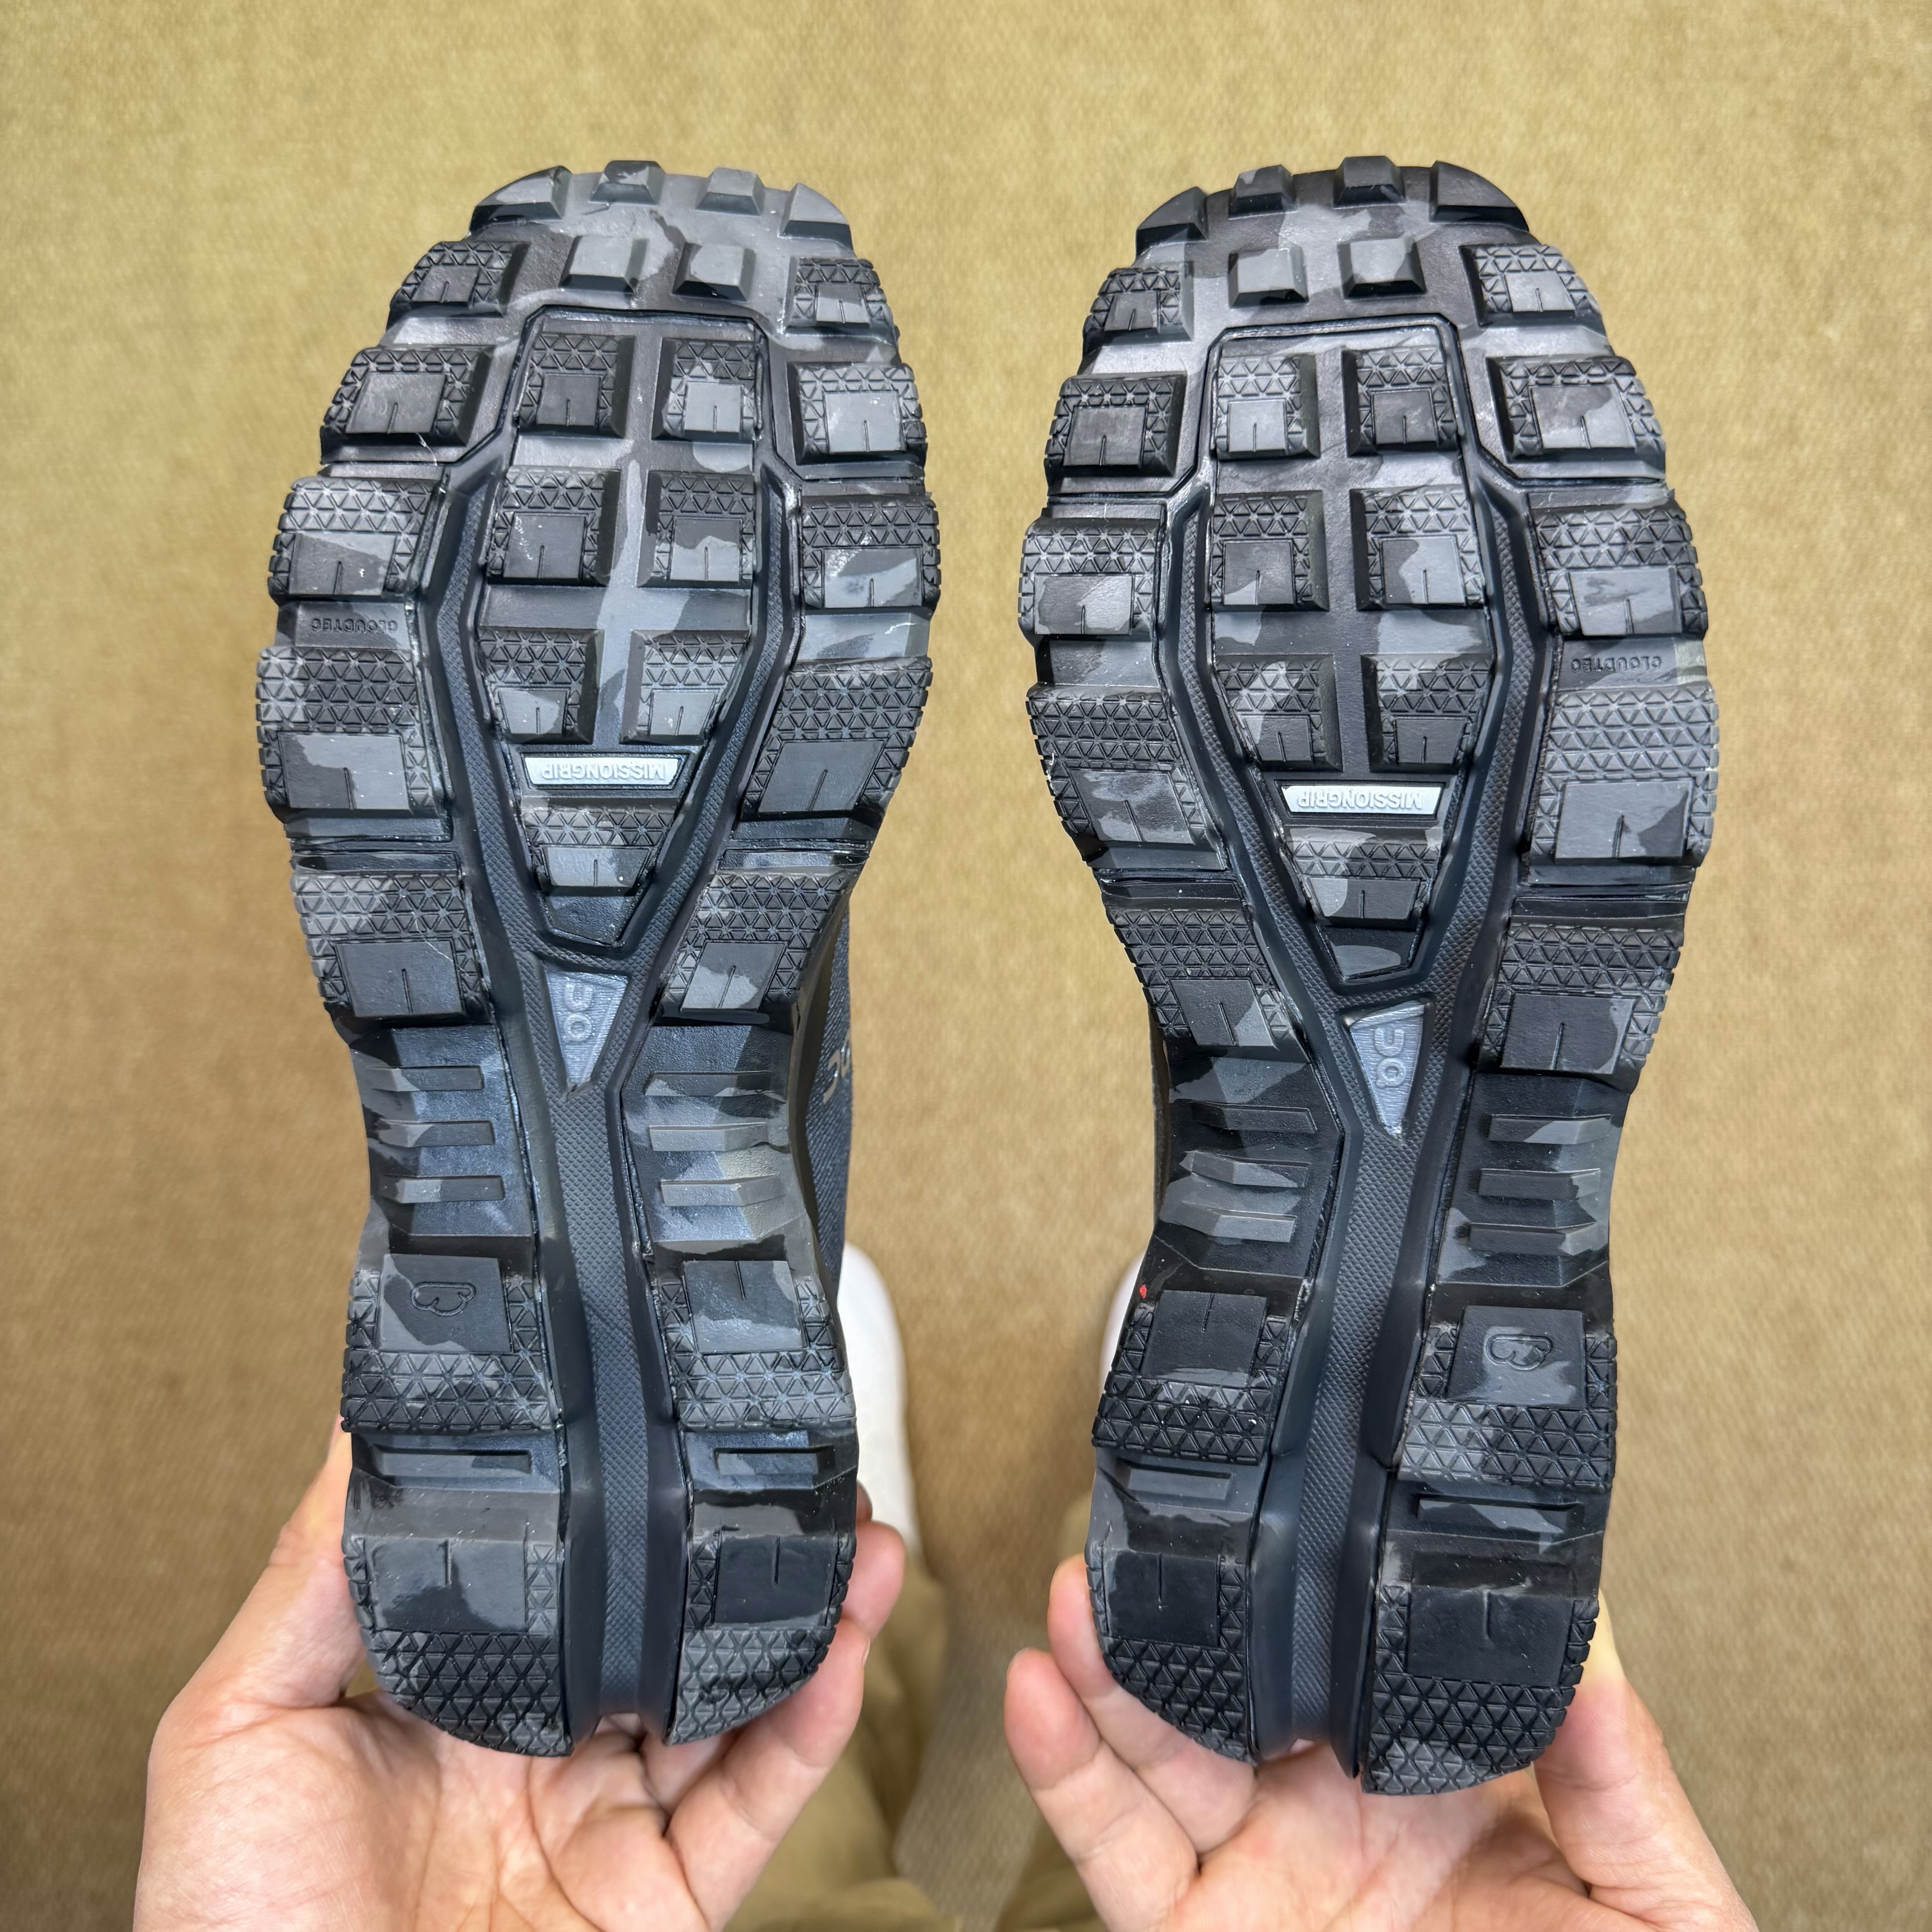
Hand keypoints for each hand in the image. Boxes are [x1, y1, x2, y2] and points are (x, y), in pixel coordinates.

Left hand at [135, 1426, 903, 1931]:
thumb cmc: (232, 1923)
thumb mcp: (238, 1727)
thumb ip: (310, 1581)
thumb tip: (358, 1433)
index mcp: (462, 1700)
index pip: (570, 1583)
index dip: (635, 1512)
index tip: (678, 1427)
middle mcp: (550, 1754)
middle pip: (673, 1634)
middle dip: (748, 1552)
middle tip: (809, 1472)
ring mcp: (612, 1829)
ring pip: (737, 1704)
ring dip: (809, 1616)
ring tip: (864, 1535)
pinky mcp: (661, 1904)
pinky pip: (754, 1806)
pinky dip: (811, 1729)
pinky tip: (843, 1650)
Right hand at [1006, 1557, 1753, 1930]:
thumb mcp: (1660, 1910)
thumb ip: (1623, 1780)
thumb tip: (1592, 1638)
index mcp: (1434, 1781)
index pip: (1354, 1655)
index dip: (1305, 1581)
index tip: (1280, 1503)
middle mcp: (1330, 1812)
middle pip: (1232, 1686)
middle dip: (1175, 1607)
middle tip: (1142, 1527)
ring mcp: (1257, 1876)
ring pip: (1155, 1753)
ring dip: (1102, 1667)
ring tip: (1073, 1589)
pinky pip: (1116, 1856)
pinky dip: (1066, 1774)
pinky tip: (1037, 1695)